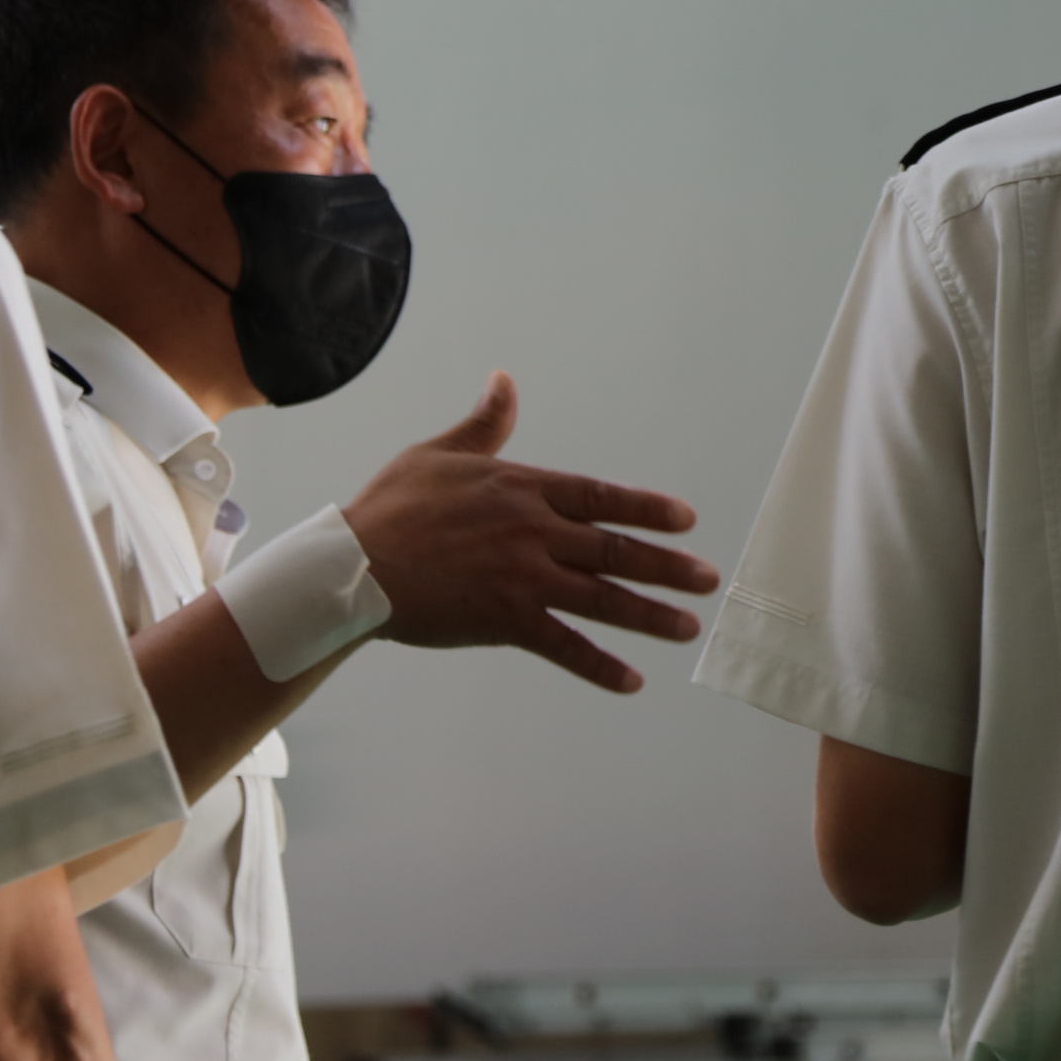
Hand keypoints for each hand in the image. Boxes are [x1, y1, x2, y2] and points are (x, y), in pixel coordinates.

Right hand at [340, 374, 721, 691]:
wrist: (353, 566)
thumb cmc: (391, 506)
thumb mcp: (440, 453)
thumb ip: (485, 424)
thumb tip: (504, 380)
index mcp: (522, 489)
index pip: (600, 497)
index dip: (645, 509)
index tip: (685, 520)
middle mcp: (534, 532)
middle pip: (614, 549)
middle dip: (666, 565)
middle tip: (707, 580)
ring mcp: (523, 578)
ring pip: (601, 598)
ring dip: (648, 614)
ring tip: (686, 627)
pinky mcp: (504, 620)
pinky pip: (563, 646)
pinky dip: (598, 666)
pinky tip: (631, 680)